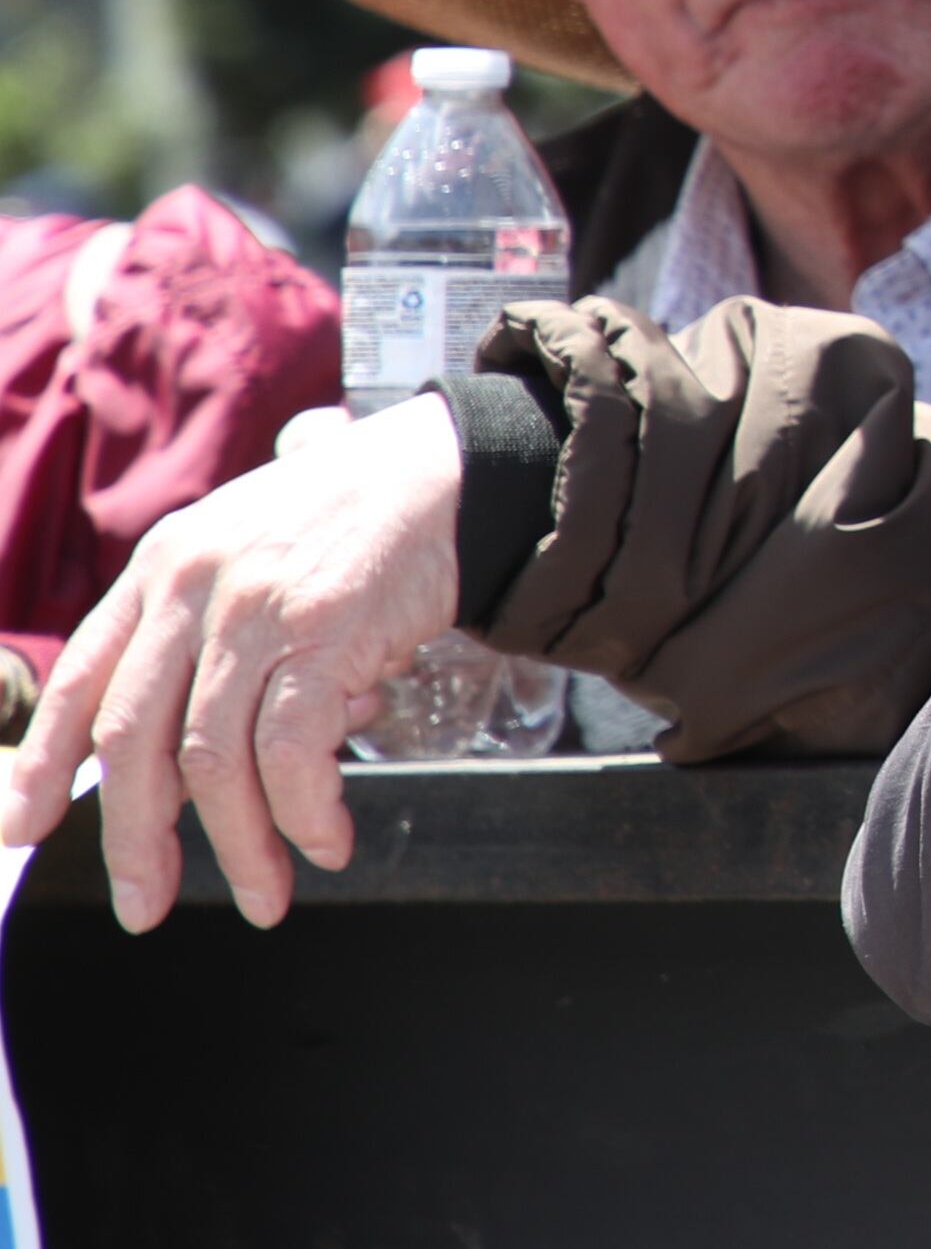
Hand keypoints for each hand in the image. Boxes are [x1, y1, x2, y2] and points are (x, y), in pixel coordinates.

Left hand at [0, 399, 463, 929]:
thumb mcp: (243, 556)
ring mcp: (255, 609)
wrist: (442, 472)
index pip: (83, 675)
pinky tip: (326, 841)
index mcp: (162, 568)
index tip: (23, 828)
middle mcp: (192, 586)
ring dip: (240, 845)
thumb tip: (185, 763)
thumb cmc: (348, 524)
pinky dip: (305, 810)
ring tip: (267, 896)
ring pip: (214, 759)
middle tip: (145, 904)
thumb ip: (203, 637)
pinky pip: (293, 748)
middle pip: (134, 735)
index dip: (45, 760)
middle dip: (132, 836)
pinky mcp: (324, 630)